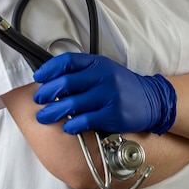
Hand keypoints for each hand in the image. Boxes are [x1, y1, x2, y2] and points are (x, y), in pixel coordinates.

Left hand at [33, 52, 176, 134]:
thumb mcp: (104, 70)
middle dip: (47, 92)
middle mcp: (102, 77)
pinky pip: (86, 120)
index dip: (49, 69)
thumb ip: (82, 72)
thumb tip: (52, 79)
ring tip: (43, 116)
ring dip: (53, 112)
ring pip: (72, 103)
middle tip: (38, 99)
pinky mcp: (113, 114)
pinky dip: (72, 125)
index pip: (67, 61)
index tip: (38, 77)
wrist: (150, 100)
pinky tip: (66, 127)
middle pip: (66, 82)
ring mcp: (108, 95)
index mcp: (97, 63)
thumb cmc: (121, 85)